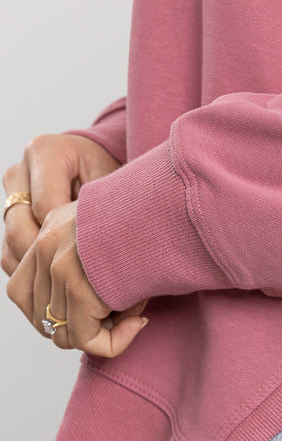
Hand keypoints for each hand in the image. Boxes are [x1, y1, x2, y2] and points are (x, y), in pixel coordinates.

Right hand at [2, 133, 120, 276]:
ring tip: (71, 287)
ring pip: (11, 246)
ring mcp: (10, 196)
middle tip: (80, 282)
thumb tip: (96, 249)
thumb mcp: (112, 183)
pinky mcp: (9, 219)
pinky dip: (32, 275)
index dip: (69, 241)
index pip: (46, 209)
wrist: (96, 166)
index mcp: (45, 152)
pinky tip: (58, 285)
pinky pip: (10, 254)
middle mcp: (20, 172)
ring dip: (39, 272)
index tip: (95, 262)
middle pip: (20, 230)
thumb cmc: (109, 173)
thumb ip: (99, 208)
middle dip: (51, 262)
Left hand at [6, 199, 148, 356]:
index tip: (95, 310)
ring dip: (101, 334)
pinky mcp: (79, 289)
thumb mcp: (112, 237)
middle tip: (119, 316)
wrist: (168, 209)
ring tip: (133, 315)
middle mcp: (45, 247)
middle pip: (42, 317)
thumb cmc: (154, 223)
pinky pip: (87, 340)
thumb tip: (99, 314)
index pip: (24, 291)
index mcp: (48, 231)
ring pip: (64, 333)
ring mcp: (58, 269)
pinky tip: (139, 323)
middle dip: (79, 327)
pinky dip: (113, 342)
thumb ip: (90, 265)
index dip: (56, 313)